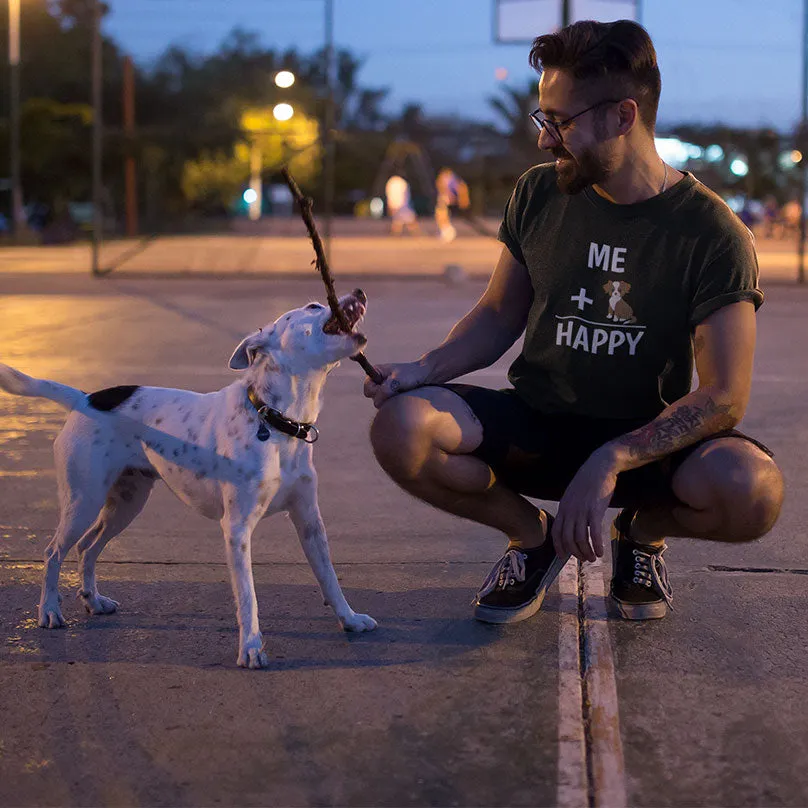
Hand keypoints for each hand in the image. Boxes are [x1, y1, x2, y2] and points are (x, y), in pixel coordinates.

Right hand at [362, 360, 430, 408]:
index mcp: (376, 372)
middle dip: (385, 396)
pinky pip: (388, 405)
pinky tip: (403, 396)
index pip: (368, 389)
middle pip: (373, 398)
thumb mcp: (397, 381)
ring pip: (381, 403)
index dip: (376, 391)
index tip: (389, 388)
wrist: (426, 375)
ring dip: (391, 399)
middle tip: (398, 390)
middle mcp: (378, 381)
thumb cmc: (412, 374)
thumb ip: (385, 391)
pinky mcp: (391, 396)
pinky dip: (395, 402)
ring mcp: (384, 389)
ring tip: (402, 392)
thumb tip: (376, 403)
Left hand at [551, 447, 620, 562]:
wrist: (600, 466)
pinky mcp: (595, 510)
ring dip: (586, 551)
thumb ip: (571, 508)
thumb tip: (573, 523)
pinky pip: (594, 533)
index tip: (562, 556)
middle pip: (567, 538)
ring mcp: (582, 511)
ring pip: (580, 538)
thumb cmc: (589, 480)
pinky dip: (597, 545)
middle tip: (583, 559)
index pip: (556, 532)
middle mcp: (570, 510)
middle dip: (575, 552)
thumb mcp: (573, 494)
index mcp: (564, 507)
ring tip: (593, 558)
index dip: (558, 546)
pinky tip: (601, 552)